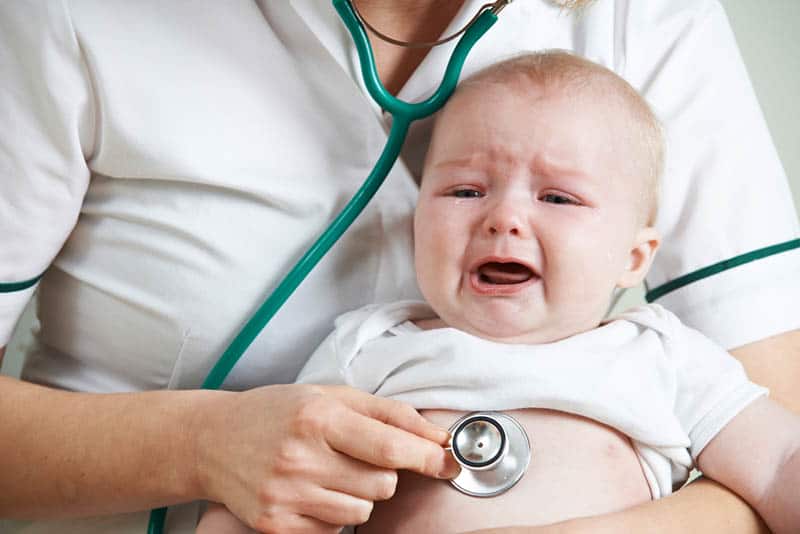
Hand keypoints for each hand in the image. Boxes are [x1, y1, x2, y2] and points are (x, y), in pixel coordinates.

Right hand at [192, 384, 458, 533]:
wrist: (213, 440)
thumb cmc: (278, 411)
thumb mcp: (331, 395)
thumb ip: (388, 413)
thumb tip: (437, 436)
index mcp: (318, 417)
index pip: (390, 448)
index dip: (428, 457)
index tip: (448, 461)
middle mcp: (301, 457)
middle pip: (382, 484)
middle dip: (384, 472)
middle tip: (357, 455)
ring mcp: (286, 495)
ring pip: (362, 509)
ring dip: (358, 493)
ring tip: (328, 470)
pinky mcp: (276, 524)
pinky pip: (334, 528)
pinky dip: (332, 511)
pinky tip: (310, 489)